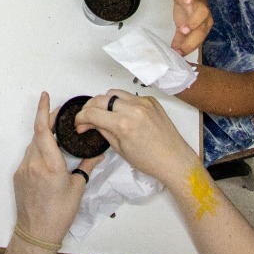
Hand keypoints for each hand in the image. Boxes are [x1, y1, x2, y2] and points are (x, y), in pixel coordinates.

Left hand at [14, 93, 99, 244]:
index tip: (45, 96)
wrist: (37, 232)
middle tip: (61, 115)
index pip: (43, 129)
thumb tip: (99, 153)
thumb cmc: (59, 213)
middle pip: (38, 134)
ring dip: (44, 137)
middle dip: (48, 121)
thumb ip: (87, 165)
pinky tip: (49, 155)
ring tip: (58, 134)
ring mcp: (23, 168)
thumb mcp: (78, 188)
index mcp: (50, 164)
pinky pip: (29, 156)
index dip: (44, 110)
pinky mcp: (18, 175)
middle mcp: (33, 163)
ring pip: (33, 144)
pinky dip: (39, 150)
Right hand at [76, 90, 200, 185]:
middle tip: (87, 118)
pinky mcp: (151, 100)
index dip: (80, 118)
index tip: (79, 123)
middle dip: (89, 108)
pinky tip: (122, 114)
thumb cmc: (149, 160)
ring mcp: (143, 102)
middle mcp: (133, 109)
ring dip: (104, 102)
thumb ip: (102, 130)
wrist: (174, 159)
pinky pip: (129, 95)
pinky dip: (121, 102)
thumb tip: (89, 123)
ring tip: (104, 115)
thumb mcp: (119, 149)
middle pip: (100, 99)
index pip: (92, 113)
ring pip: (113, 93)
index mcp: (123, 124)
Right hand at [170, 0, 212, 53]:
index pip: (198, 39)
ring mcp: (198, 1)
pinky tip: (186, 0)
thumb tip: (175, 54)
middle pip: (202, 27)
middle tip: (182, 41)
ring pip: (202, 11)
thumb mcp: (182, 24)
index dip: (189, 46)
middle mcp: (204, 15)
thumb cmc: (187, 7)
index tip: (177, 53)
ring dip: (194, 20)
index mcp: (202, 25)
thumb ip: (179, 40)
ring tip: (183, 27)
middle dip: (193, 35)